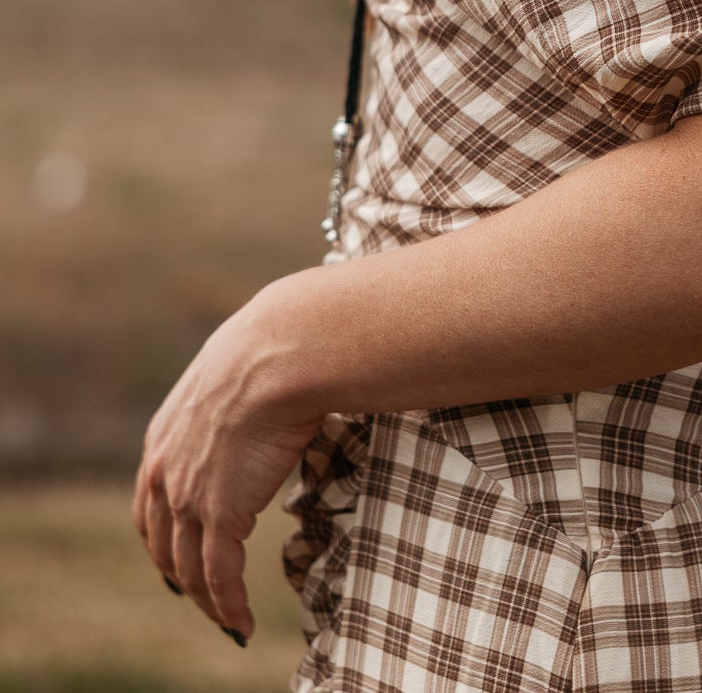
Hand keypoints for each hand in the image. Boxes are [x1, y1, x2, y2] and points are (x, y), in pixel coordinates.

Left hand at [132, 300, 325, 641]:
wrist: (283, 352)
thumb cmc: (275, 348)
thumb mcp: (236, 371)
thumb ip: (234, 393)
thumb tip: (267, 386)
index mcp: (163, 436)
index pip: (149, 503)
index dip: (163, 536)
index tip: (177, 556)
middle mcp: (164, 471)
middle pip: (162, 543)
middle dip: (180, 575)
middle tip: (201, 595)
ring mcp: (189, 496)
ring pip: (189, 568)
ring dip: (209, 601)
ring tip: (229, 621)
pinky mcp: (221, 515)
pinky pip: (219, 576)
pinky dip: (228, 606)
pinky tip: (242, 623)